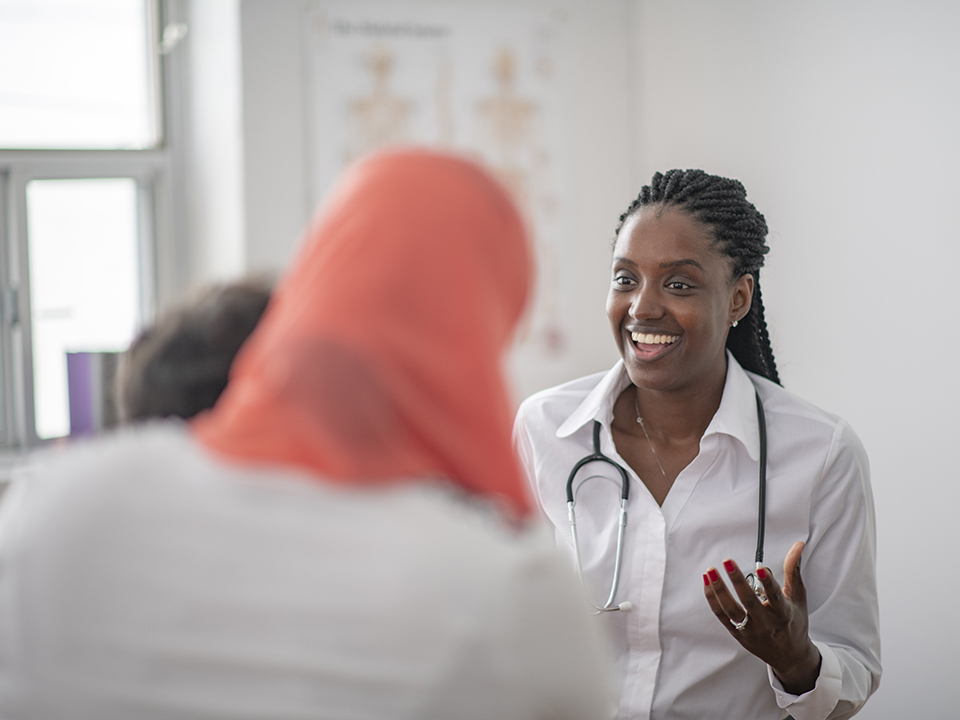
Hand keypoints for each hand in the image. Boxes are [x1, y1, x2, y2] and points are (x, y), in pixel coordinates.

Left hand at [703, 541, 821, 694]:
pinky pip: (721, 616)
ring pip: (731, 611)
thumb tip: (797, 545)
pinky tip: (708, 582)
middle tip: (727, 561)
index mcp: (784, 614)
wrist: (789, 656)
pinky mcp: (737, 634)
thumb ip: (793, 570)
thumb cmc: (793, 622)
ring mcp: (750, 631)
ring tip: (711, 571)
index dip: (768, 583)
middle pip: (749, 602)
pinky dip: (713, 599)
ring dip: (719, 590)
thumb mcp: (798, 597)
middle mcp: (766, 624)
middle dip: (737, 581)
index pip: (776, 598)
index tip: (760, 568)